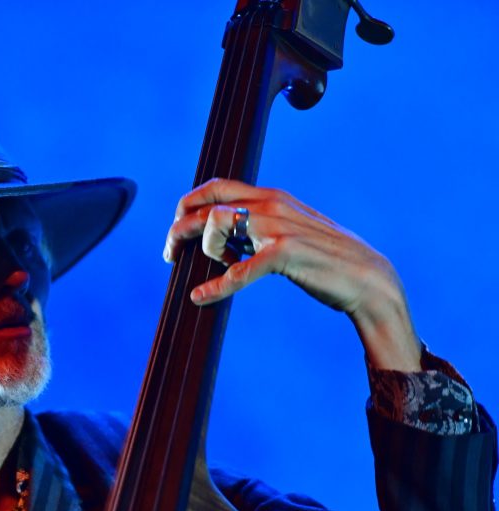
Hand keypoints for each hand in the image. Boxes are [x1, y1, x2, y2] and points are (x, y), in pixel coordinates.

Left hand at [163, 178, 421, 371]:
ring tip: (210, 271)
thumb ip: (259, 227)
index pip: (216, 186)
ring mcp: (278, 227)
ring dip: (201, 250)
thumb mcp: (289, 231)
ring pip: (215, 224)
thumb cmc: (326, 260)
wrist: (368, 279)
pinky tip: (201, 297)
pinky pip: (239, 269)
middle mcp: (271, 205)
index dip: (188, 204)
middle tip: (169, 254)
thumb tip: (223, 237)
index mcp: (271, 197)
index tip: (176, 226)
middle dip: (178, 228)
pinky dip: (216, 286)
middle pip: (206, 204)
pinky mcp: (286, 254)